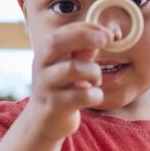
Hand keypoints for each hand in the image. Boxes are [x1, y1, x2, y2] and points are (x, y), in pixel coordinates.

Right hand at [26, 22, 114, 140]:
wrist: (45, 121)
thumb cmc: (63, 88)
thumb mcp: (71, 66)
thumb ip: (83, 51)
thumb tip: (104, 34)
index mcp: (46, 52)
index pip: (64, 32)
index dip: (87, 28)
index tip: (108, 33)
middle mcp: (41, 66)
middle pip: (58, 42)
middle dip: (85, 36)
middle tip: (107, 39)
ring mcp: (46, 86)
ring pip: (73, 68)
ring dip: (94, 72)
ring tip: (96, 80)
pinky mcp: (55, 106)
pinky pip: (82, 95)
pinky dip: (95, 94)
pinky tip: (94, 96)